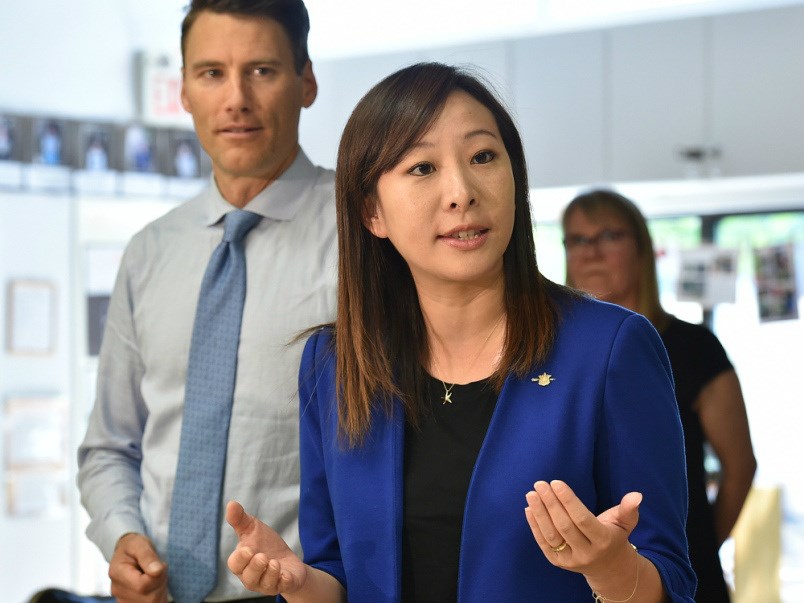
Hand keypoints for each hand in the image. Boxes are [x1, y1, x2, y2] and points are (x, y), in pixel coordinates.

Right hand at [108, 532, 167, 602]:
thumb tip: (157, 570)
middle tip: (156, 568)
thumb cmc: (134, 546)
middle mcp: (118, 590)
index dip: (157, 575)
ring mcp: (124, 600)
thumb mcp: (139, 544)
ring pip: (153, 602)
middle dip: (160, 581)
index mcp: (117, 573)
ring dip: (159, 588)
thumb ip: (147, 555)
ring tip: (153, 574)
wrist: (128, 553)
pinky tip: (153, 584)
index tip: (158, 563)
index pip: (143, 585)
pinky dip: (157, 594)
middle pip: (150, 596)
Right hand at [226, 500, 307, 594]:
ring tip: (274, 562)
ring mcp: (268, 583)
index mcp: (242, 563)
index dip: (240, 559)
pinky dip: (284, 581)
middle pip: (249, 578)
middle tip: (262, 556)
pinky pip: (282, 587)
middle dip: (255, 567)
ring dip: (270, 573)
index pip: (235, 565)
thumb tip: (231, 503)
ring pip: (265, 584)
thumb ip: (240, 519)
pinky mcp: (284, 585)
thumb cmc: (266, 545)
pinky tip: (285, 574)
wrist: (287, 560)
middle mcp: (253, 577)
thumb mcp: (253, 529)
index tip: (248, 549)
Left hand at [524, 480, 640, 580]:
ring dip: (539, 514)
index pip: (582, 519)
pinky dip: (535, 526)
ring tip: (531, 494)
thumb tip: (637, 494)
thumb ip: (628, 509)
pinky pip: (544, 543)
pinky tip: (529, 508)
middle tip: (540, 484)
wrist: (608, 568)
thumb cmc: (614, 537)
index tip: (556, 482)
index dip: (568, 501)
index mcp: (604, 541)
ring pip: (551, 536)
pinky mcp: (558, 562)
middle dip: (551, 503)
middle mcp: (587, 553)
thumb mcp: (624, 523)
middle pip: (565, 526)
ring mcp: (571, 560)